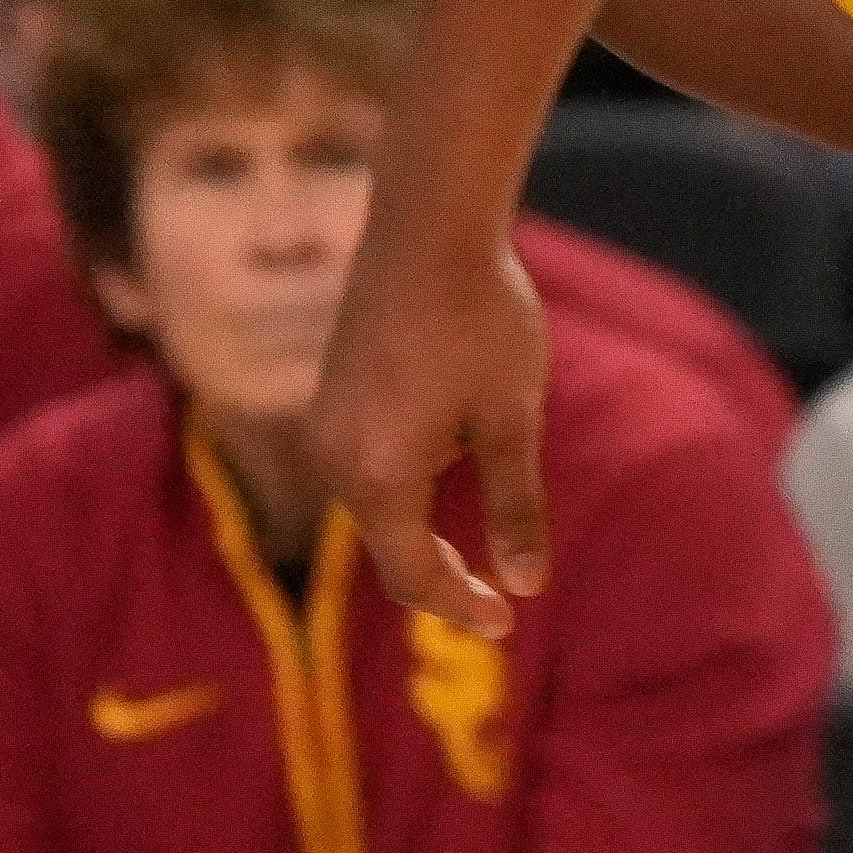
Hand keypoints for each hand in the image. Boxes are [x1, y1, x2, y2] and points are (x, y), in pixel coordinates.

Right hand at [309, 222, 553, 631]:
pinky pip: (364, 470)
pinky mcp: (329, 398)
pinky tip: (451, 463)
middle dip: (441, 579)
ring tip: (478, 542)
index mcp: (380, 477)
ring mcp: (325, 426)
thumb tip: (527, 586)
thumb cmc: (481, 319)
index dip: (460, 609)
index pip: (414, 577)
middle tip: (496, 602)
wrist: (428, 227)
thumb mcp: (513, 421)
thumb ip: (517, 508)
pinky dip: (404, 492)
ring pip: (374, 510)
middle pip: (387, 550)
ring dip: (422, 533)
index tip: (506, 625)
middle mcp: (335, 459)